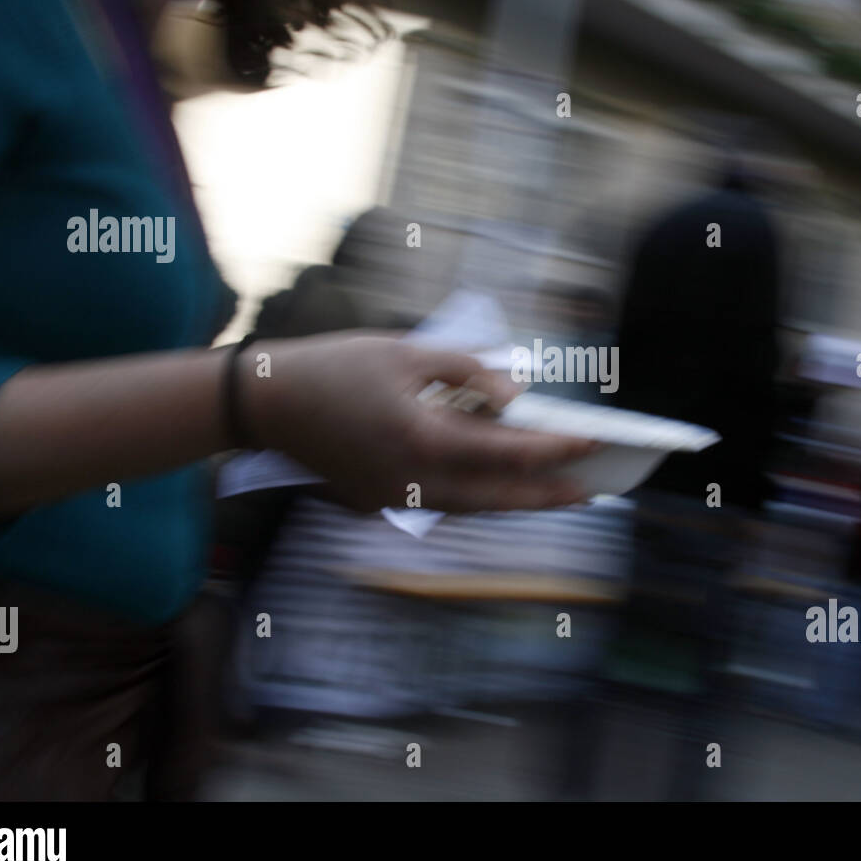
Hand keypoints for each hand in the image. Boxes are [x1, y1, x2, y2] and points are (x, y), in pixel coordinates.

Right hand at [242, 333, 595, 511]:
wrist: (267, 402)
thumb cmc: (336, 367)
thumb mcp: (409, 352)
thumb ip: (470, 372)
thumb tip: (516, 398)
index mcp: (425, 438)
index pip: (508, 450)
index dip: (556, 448)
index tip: (593, 441)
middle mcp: (414, 480)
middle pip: (498, 497)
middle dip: (548, 497)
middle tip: (590, 493)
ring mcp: (395, 499)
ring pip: (472, 508)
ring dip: (514, 502)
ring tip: (552, 494)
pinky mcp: (379, 502)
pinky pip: (441, 505)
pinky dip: (476, 497)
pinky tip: (496, 485)